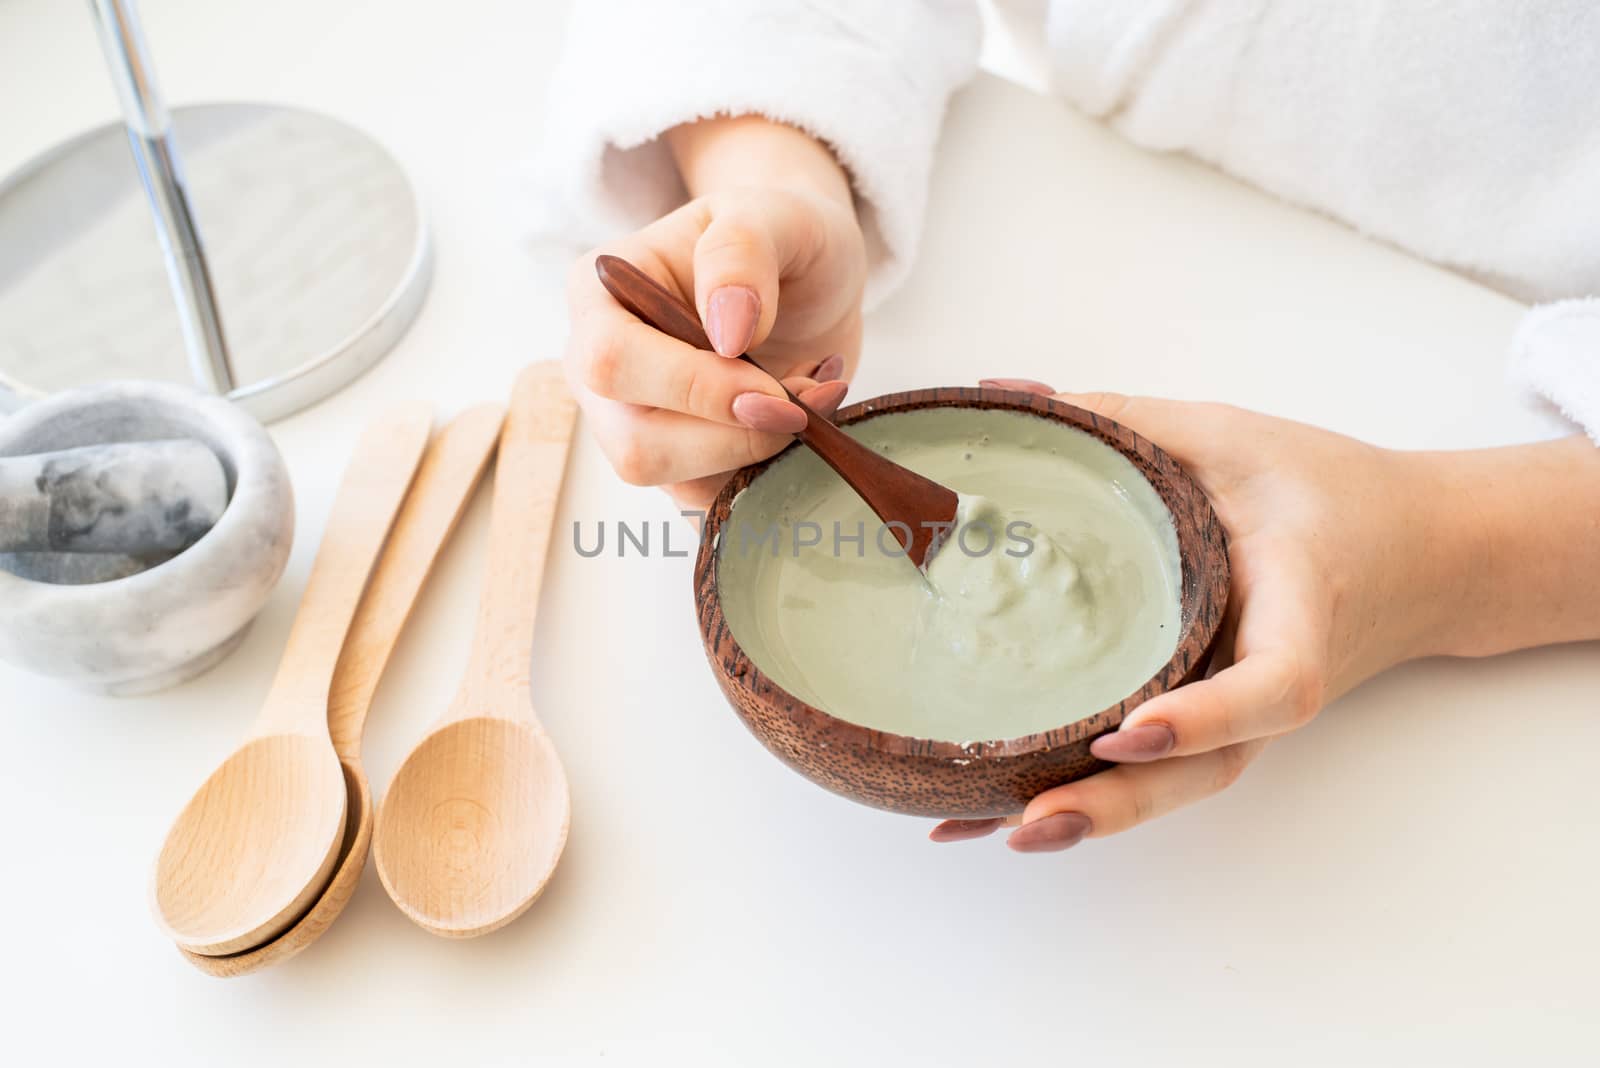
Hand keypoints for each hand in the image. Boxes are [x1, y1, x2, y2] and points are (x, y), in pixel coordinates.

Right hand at [565, 117, 867, 510]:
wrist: (806, 275)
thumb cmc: (779, 235)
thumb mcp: (769, 215)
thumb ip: (742, 252)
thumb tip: (728, 330)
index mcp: (600, 295)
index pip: (611, 362)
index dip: (693, 388)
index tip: (773, 386)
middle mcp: (599, 368)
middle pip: (632, 443)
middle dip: (732, 436)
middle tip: (806, 401)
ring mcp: (632, 422)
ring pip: (670, 481)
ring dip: (757, 455)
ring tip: (813, 398)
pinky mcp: (678, 461)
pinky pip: (709, 498)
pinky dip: (768, 472)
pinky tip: (801, 422)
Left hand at [934, 381, 1460, 851]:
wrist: (1418, 552)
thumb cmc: (1329, 490)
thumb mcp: (1235, 437)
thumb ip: (1129, 422)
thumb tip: (1010, 398)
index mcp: (1302, 608)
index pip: (1273, 685)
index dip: (1208, 717)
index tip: (1132, 731)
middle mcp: (1273, 680)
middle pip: (1208, 769)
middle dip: (1119, 802)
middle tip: (1025, 821)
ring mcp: (1248, 717)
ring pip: (1177, 785)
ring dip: (1093, 815)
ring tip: (991, 831)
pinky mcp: (1219, 721)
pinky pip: (1159, 771)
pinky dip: (1088, 795)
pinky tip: (998, 814)